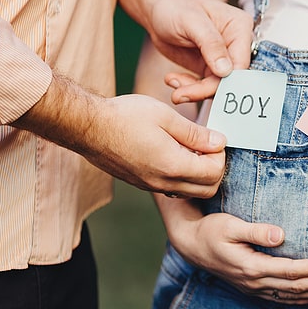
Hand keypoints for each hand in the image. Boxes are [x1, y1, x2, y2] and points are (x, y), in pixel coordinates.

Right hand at [14, 76, 225, 197]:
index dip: (220, 155)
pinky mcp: (142, 184)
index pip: (215, 173)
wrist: (87, 127)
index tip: (212, 137)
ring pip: (190, 192)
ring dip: (199, 175)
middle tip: (206, 145)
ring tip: (190, 148)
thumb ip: (195, 133)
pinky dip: (182, 177)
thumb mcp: (165, 116)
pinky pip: (173, 189)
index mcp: (173, 165)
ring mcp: (151, 186)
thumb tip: (219, 142)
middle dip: (215, 169)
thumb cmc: (125, 116)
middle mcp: (163, 183)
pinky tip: (174, 153)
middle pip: (207, 190)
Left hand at [119, 0, 252, 102]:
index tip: (203, 90)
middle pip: (230, 78)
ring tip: (174, 89)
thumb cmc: (174, 7)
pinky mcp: (210, 67)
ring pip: (217, 86)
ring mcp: (224, 57)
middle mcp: (236, 44)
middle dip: (205, 90)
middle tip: (180, 95)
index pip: (241, 63)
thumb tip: (226, 71)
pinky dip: (189, 88)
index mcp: (239, 27)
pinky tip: (173, 80)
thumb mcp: (191, 22)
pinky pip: (205, 86)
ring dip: (194, 91)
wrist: (157, 11)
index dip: (226, 81)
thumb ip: (211, 44)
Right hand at [160, 198, 307, 303]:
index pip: (291, 271)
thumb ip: (256, 230)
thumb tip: (281, 235)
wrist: (191, 245)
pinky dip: (300, 299)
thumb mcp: (231, 225)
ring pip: (290, 295)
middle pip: (295, 287)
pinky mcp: (252, 288)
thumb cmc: (211, 230)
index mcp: (252, 267)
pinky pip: (281, 298)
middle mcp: (254, 282)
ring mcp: (253, 288)